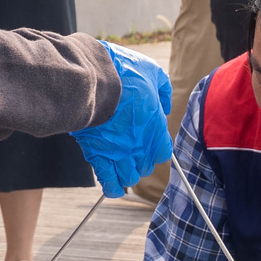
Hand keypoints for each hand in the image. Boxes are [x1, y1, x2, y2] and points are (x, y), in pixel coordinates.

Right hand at [72, 41, 172, 196]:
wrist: (95, 77)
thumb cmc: (125, 72)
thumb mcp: (153, 72)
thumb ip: (163, 91)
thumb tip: (165, 104)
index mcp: (155, 128)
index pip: (163, 154)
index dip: (156, 149)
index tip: (149, 142)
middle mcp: (139, 145)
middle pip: (145, 167)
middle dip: (140, 161)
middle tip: (131, 150)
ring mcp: (118, 153)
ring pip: (129, 178)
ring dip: (126, 173)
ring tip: (120, 165)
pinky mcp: (98, 155)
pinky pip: (108, 181)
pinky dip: (112, 187)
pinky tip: (113, 188)